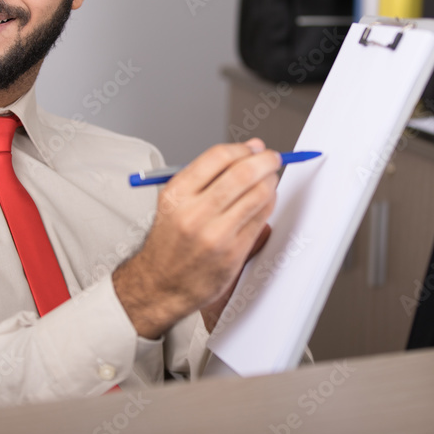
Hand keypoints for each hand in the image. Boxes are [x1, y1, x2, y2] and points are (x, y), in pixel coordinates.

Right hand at [113, 139, 280, 338]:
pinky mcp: (233, 253)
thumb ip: (207, 176)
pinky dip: (269, 204)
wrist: (160, 284)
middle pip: (242, 173)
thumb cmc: (170, 241)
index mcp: (177, 194)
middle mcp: (194, 213)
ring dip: (270, 181)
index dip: (243, 148)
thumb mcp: (174, 202)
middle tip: (272, 159)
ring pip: (258, 195)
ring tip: (270, 179)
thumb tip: (249, 150)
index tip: (254, 148)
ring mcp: (215, 234)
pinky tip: (265, 201)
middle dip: (265, 161)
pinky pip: (261, 219)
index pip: (218, 157)